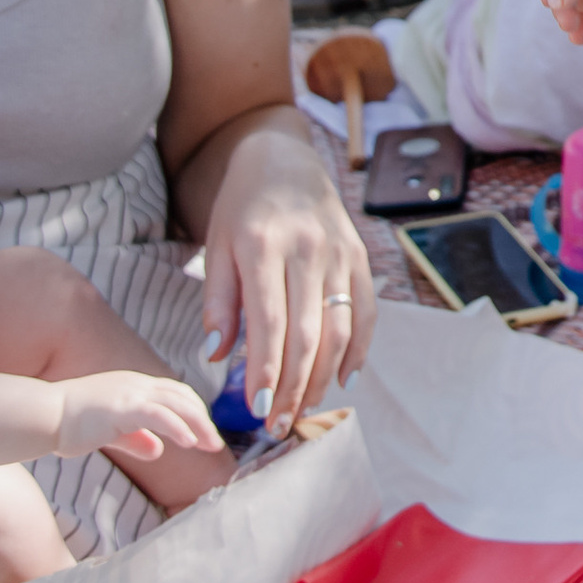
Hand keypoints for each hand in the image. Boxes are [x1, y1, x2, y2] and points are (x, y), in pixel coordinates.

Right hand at [55, 369, 223, 463]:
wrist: (42, 416)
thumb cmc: (69, 423)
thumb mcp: (110, 431)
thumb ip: (135, 438)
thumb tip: (158, 450)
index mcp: (135, 386)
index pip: (176, 394)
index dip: (194, 412)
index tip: (205, 433)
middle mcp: (137, 384)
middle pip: (183, 397)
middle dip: (203, 420)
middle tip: (215, 444)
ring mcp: (130, 393)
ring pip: (178, 404)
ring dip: (198, 425)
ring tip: (211, 445)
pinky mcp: (122, 407)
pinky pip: (159, 415)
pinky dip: (178, 427)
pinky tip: (190, 442)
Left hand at [198, 124, 377, 428]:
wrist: (284, 157)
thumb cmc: (242, 206)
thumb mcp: (216, 245)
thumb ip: (218, 301)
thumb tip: (216, 356)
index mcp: (263, 245)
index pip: (268, 321)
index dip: (265, 370)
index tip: (256, 411)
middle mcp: (308, 249)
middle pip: (308, 332)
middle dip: (295, 386)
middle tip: (280, 425)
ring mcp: (339, 252)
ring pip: (340, 326)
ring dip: (325, 376)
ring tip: (306, 409)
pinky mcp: (359, 255)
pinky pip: (366, 309)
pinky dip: (360, 348)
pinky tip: (346, 377)